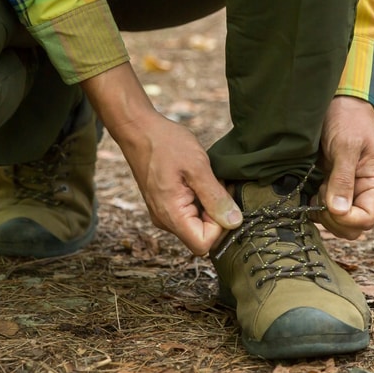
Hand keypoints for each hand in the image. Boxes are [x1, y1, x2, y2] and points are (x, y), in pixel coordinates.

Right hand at [82, 64, 240, 254]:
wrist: (138, 129)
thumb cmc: (165, 143)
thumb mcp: (197, 167)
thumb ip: (215, 197)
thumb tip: (234, 222)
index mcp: (171, 215)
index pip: (203, 244)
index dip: (220, 226)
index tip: (221, 199)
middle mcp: (164, 220)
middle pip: (200, 236)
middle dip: (216, 214)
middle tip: (218, 185)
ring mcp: (163, 213)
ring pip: (196, 224)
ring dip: (208, 205)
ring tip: (207, 179)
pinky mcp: (164, 204)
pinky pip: (188, 213)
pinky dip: (199, 199)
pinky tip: (198, 179)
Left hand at [316, 96, 373, 239]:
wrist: (338, 101)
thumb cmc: (347, 118)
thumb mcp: (346, 145)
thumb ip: (342, 178)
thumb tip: (339, 211)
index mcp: (373, 183)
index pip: (366, 221)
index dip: (346, 219)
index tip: (328, 200)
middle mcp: (361, 192)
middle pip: (352, 228)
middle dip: (332, 218)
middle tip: (320, 193)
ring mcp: (346, 191)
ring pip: (337, 223)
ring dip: (322, 213)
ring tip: (315, 188)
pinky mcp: (330, 187)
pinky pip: (323, 210)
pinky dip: (313, 206)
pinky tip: (307, 190)